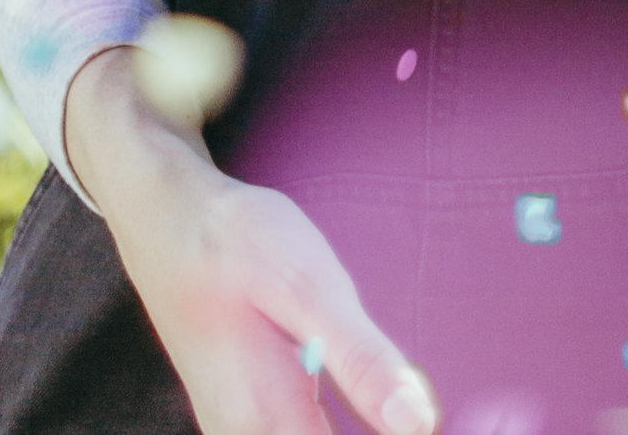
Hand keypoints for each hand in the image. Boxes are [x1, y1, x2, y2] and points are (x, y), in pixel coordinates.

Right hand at [67, 51, 438, 434]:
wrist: (162, 215)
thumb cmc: (229, 238)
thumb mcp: (304, 282)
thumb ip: (361, 358)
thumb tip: (422, 422)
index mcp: (266, 425)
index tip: (445, 421)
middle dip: (394, 430)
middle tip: (464, 413)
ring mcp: (252, 431)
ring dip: (377, 425)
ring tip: (429, 408)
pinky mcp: (259, 413)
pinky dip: (362, 420)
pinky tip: (389, 399)